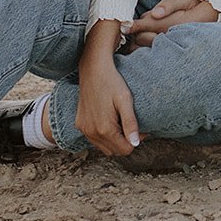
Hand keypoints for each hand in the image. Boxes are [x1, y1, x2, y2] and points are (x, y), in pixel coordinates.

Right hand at [75, 21, 142, 155]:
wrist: (93, 68)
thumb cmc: (112, 82)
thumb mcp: (125, 100)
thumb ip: (130, 123)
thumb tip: (135, 144)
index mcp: (104, 129)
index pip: (125, 150)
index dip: (136, 141)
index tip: (140, 127)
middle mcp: (91, 132)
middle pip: (115, 151)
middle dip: (125, 142)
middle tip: (131, 124)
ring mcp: (84, 129)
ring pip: (104, 147)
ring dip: (114, 140)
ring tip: (120, 122)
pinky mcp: (80, 124)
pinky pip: (94, 139)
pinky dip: (103, 136)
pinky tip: (109, 121)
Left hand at [127, 0, 218, 46]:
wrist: (208, 19)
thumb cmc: (192, 7)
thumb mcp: (183, 0)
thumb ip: (168, 5)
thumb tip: (156, 13)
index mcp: (174, 25)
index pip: (149, 26)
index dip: (135, 25)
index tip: (124, 25)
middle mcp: (172, 38)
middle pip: (143, 39)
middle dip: (136, 33)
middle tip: (130, 27)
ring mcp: (170, 48)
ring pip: (145, 49)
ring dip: (137, 43)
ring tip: (133, 37)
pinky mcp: (169, 53)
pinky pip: (151, 55)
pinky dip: (142, 50)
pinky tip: (140, 44)